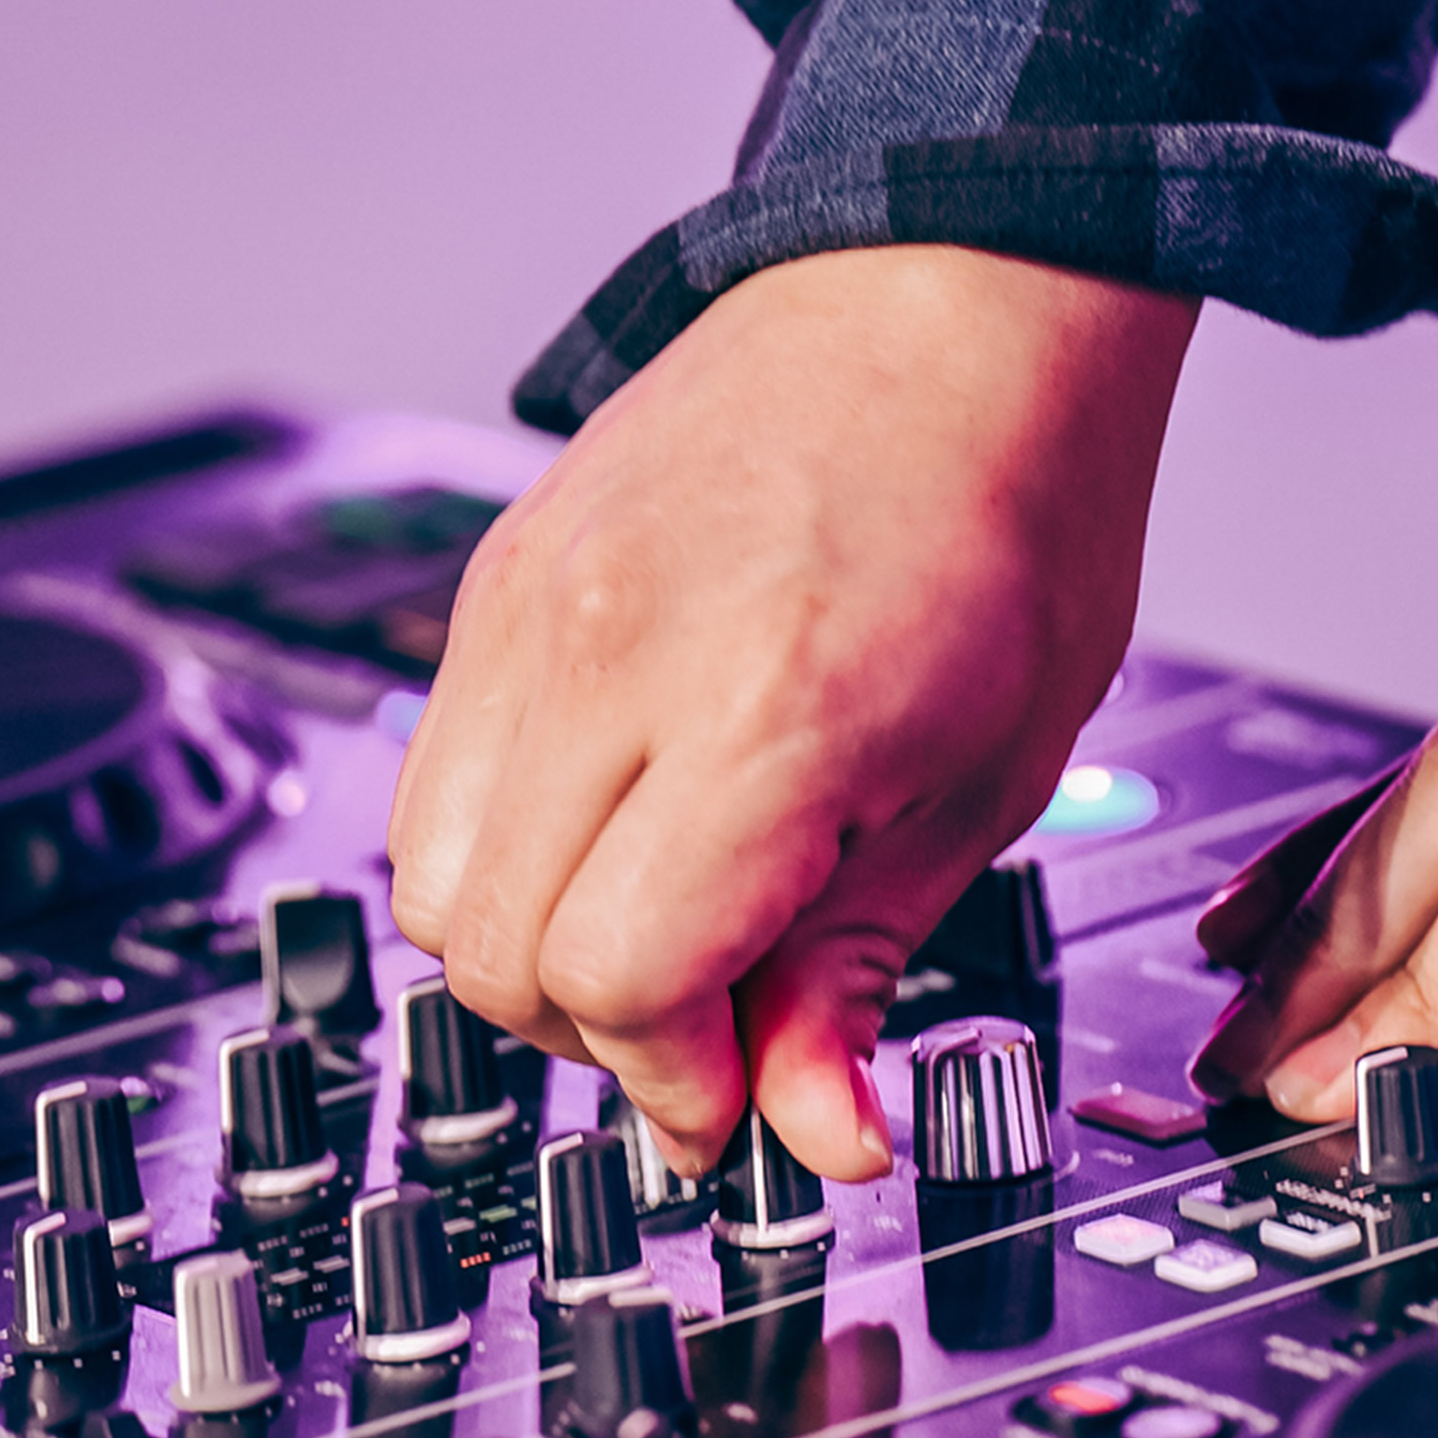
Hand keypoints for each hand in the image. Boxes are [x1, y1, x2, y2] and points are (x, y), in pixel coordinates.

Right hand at [389, 245, 1195, 1177]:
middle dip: (603, 1037)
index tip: (747, 1098)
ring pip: (429, 882)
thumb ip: (861, 971)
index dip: (682, 1076)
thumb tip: (811, 1137)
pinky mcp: (495, 576)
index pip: (618, 980)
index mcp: (761, 712)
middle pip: (495, 958)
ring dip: (534, 950)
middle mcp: (612, 654)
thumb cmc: (1008, 516)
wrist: (952, 300)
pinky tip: (623, 825)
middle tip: (717, 1025)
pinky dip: (507, 847)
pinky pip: (433, 774)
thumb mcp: (985, 786)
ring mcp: (531, 607)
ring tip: (667, 923)